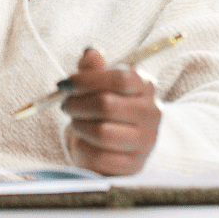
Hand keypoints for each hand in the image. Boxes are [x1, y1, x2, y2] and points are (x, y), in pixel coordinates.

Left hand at [62, 48, 160, 175]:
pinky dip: (83, 147)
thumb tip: (91, 53)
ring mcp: (146, 140)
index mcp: (146, 87)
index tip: (66, 84)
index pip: (121, 78)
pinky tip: (83, 141)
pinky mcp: (135, 164)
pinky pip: (100, 155)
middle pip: (107, 104)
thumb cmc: (107, 110)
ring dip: (79, 126)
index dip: (88, 79)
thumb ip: (95, 70)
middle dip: (77, 104)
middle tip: (66, 105)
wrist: (117, 147)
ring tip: (76, 122)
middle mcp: (152, 113)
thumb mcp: (101, 86)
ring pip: (102, 132)